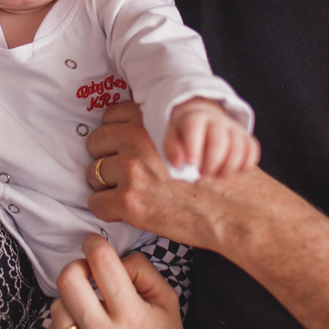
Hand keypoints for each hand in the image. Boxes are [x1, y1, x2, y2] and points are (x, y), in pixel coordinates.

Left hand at [38, 234, 188, 328]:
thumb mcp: (169, 310)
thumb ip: (145, 274)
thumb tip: (117, 258)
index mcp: (133, 317)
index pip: (103, 262)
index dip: (94, 243)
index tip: (93, 243)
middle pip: (69, 279)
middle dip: (77, 268)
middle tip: (86, 275)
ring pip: (57, 308)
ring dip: (70, 305)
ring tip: (89, 316)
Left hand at [86, 101, 254, 248]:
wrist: (236, 208)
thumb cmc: (219, 174)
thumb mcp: (191, 133)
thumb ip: (160, 127)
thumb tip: (133, 130)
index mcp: (151, 119)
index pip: (110, 117)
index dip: (116, 135)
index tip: (122, 146)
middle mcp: (136, 140)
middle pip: (96, 143)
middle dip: (106, 158)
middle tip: (124, 172)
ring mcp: (131, 170)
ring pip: (93, 173)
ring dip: (107, 184)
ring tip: (130, 192)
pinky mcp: (129, 202)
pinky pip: (96, 203)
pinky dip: (107, 209)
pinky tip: (125, 211)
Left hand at [165, 97, 259, 177]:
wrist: (204, 120)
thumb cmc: (185, 135)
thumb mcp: (172, 138)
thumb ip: (172, 150)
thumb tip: (179, 163)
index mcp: (194, 118)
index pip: (194, 128)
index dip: (193, 148)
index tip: (192, 164)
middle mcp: (216, 120)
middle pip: (218, 141)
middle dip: (211, 163)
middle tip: (204, 174)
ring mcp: (234, 128)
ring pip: (238, 148)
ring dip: (228, 168)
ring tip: (218, 176)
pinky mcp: (246, 137)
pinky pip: (252, 150)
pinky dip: (245, 165)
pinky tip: (233, 171)